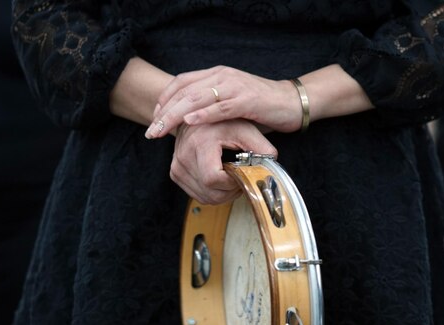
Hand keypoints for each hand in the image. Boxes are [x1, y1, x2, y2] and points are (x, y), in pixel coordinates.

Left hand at [145, 66, 301, 138]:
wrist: (292, 103)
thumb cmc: (261, 108)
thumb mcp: (231, 104)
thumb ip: (211, 107)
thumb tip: (188, 123)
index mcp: (216, 75)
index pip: (181, 82)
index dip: (164, 100)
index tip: (154, 118)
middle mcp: (222, 76)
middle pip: (184, 91)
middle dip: (164, 112)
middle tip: (151, 131)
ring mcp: (235, 86)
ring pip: (197, 98)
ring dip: (176, 115)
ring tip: (162, 130)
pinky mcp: (247, 100)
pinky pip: (220, 106)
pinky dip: (203, 114)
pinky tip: (189, 123)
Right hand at [170, 119, 277, 204]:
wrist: (202, 115)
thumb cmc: (225, 121)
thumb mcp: (247, 130)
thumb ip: (262, 148)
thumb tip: (272, 167)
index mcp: (199, 142)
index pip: (213, 179)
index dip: (231, 183)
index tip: (241, 173)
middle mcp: (183, 155)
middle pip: (210, 193)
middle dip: (230, 190)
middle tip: (239, 175)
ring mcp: (177, 165)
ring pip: (204, 197)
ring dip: (222, 192)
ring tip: (230, 174)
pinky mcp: (175, 172)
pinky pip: (197, 194)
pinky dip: (211, 191)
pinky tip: (220, 176)